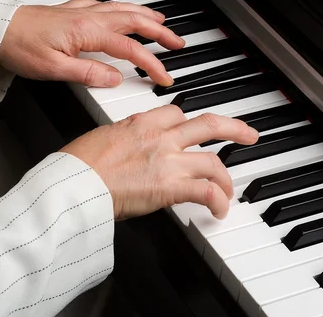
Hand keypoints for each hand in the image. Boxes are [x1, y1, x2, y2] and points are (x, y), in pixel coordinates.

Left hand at [0, 0, 184, 87]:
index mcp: (87, 32)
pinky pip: (105, 5)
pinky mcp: (70, 11)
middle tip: (177, 43)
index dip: (151, 64)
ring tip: (161, 22)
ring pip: (121, 9)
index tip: (164, 78)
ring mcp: (80, 11)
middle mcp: (88, 17)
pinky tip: (121, 11)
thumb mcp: (54, 69)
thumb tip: (115, 79)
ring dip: (145, 15)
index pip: (130, 50)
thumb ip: (88, 73)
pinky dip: (121, 8)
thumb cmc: (19, 47)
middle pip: (134, 22)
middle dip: (160, 32)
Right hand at [60, 106, 258, 219]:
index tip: (191, 130)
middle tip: (247, 134)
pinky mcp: (171, 186)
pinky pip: (207, 191)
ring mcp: (168, 161)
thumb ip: (122, 138)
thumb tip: (125, 147)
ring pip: (213, 162)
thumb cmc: (79, 164)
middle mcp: (160, 137)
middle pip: (208, 125)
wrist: (75, 182)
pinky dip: (219, 202)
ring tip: (228, 190)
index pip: (175, 113)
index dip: (187, 122)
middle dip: (233, 129)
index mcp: (140, 122)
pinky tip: (219, 210)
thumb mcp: (100, 137)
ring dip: (225, 178)